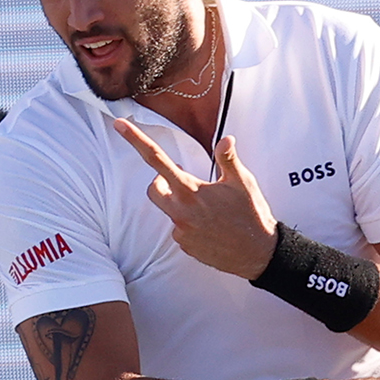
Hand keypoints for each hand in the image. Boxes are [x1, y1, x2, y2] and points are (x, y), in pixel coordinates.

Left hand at [114, 118, 277, 278]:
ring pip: (170, 212)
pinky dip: (191, 225)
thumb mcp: (243, 182)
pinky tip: (213, 228)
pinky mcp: (187, 247)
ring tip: (211, 210)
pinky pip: (181, 231)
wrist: (260, 254)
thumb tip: (225, 139)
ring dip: (182, 206)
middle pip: (153, 191)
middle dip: (161, 183)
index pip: (157, 160)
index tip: (119, 125)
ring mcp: (182, 232)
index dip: (137, 140)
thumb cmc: (252, 215)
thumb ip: (228, 159)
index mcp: (191, 191)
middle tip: (184, 182)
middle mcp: (180, 212)